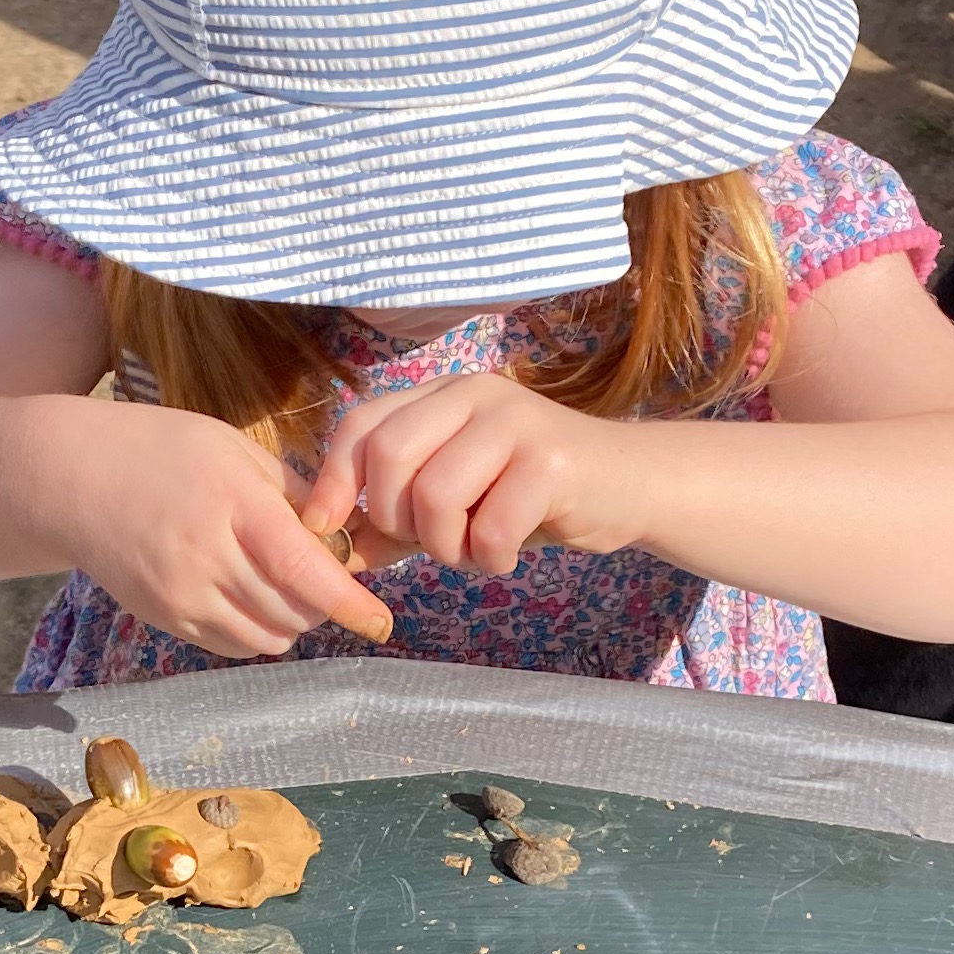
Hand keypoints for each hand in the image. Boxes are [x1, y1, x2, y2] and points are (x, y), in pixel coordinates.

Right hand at [53, 405, 394, 660]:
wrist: (69, 479)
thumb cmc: (156, 449)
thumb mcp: (230, 447)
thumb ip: (290, 490)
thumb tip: (343, 530)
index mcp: (231, 503)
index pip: (303, 568)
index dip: (349, 600)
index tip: (380, 620)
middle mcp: (206, 556)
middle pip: (293, 609)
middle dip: (323, 600)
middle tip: (321, 571)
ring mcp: (182, 594)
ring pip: (268, 636)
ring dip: (292, 619)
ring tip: (283, 582)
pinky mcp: (166, 618)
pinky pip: (234, 645)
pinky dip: (258, 630)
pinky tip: (250, 596)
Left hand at [301, 374, 632, 578]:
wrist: (628, 487)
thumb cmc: (531, 495)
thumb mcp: (454, 501)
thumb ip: (393, 520)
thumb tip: (333, 552)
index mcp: (442, 394)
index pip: (362, 424)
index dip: (333, 479)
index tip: (325, 527)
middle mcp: (475, 394)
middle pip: (389, 456)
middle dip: (393, 517)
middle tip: (428, 540)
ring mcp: (515, 422)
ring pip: (435, 497)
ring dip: (446, 547)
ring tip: (474, 548)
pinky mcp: (552, 462)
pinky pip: (489, 528)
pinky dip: (489, 559)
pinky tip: (508, 553)